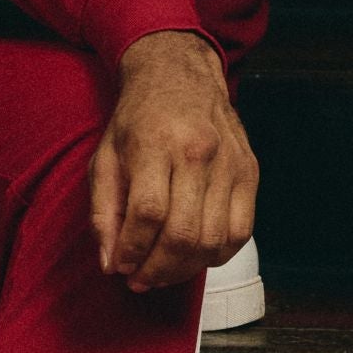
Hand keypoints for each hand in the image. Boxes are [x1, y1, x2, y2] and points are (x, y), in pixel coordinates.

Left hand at [89, 29, 257, 293]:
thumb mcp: (105, 156)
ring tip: (163, 271)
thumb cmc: (138, 118)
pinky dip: (218, 255)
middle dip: (157, 270)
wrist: (179, 73)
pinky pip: (240, 232)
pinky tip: (195, 256)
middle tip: (140, 279)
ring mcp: (229, 161)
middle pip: (182, 233)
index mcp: (156, 143)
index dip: (132, 250)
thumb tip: (111, 263)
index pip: (148, 213)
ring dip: (185, 269)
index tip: (121, 266)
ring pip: (212, 240)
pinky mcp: (249, 170)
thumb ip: (103, 211)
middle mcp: (197, 152)